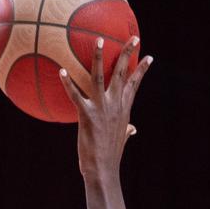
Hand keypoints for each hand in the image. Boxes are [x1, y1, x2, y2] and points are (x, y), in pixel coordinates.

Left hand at [59, 37, 152, 180]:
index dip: (141, 70)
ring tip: (100, 40)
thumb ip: (126, 131)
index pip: (134, 85)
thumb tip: (133, 129)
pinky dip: (67, 83)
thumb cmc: (110, 157)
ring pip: (100, 77)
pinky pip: (75, 95)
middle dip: (129, 53)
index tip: (148, 57)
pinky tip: (61, 71)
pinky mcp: (86, 116)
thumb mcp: (121, 140)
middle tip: (133, 37)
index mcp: (124, 110)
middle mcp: (115, 106)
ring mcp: (101, 109)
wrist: (103, 171)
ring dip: (100, 57)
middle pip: (123, 74)